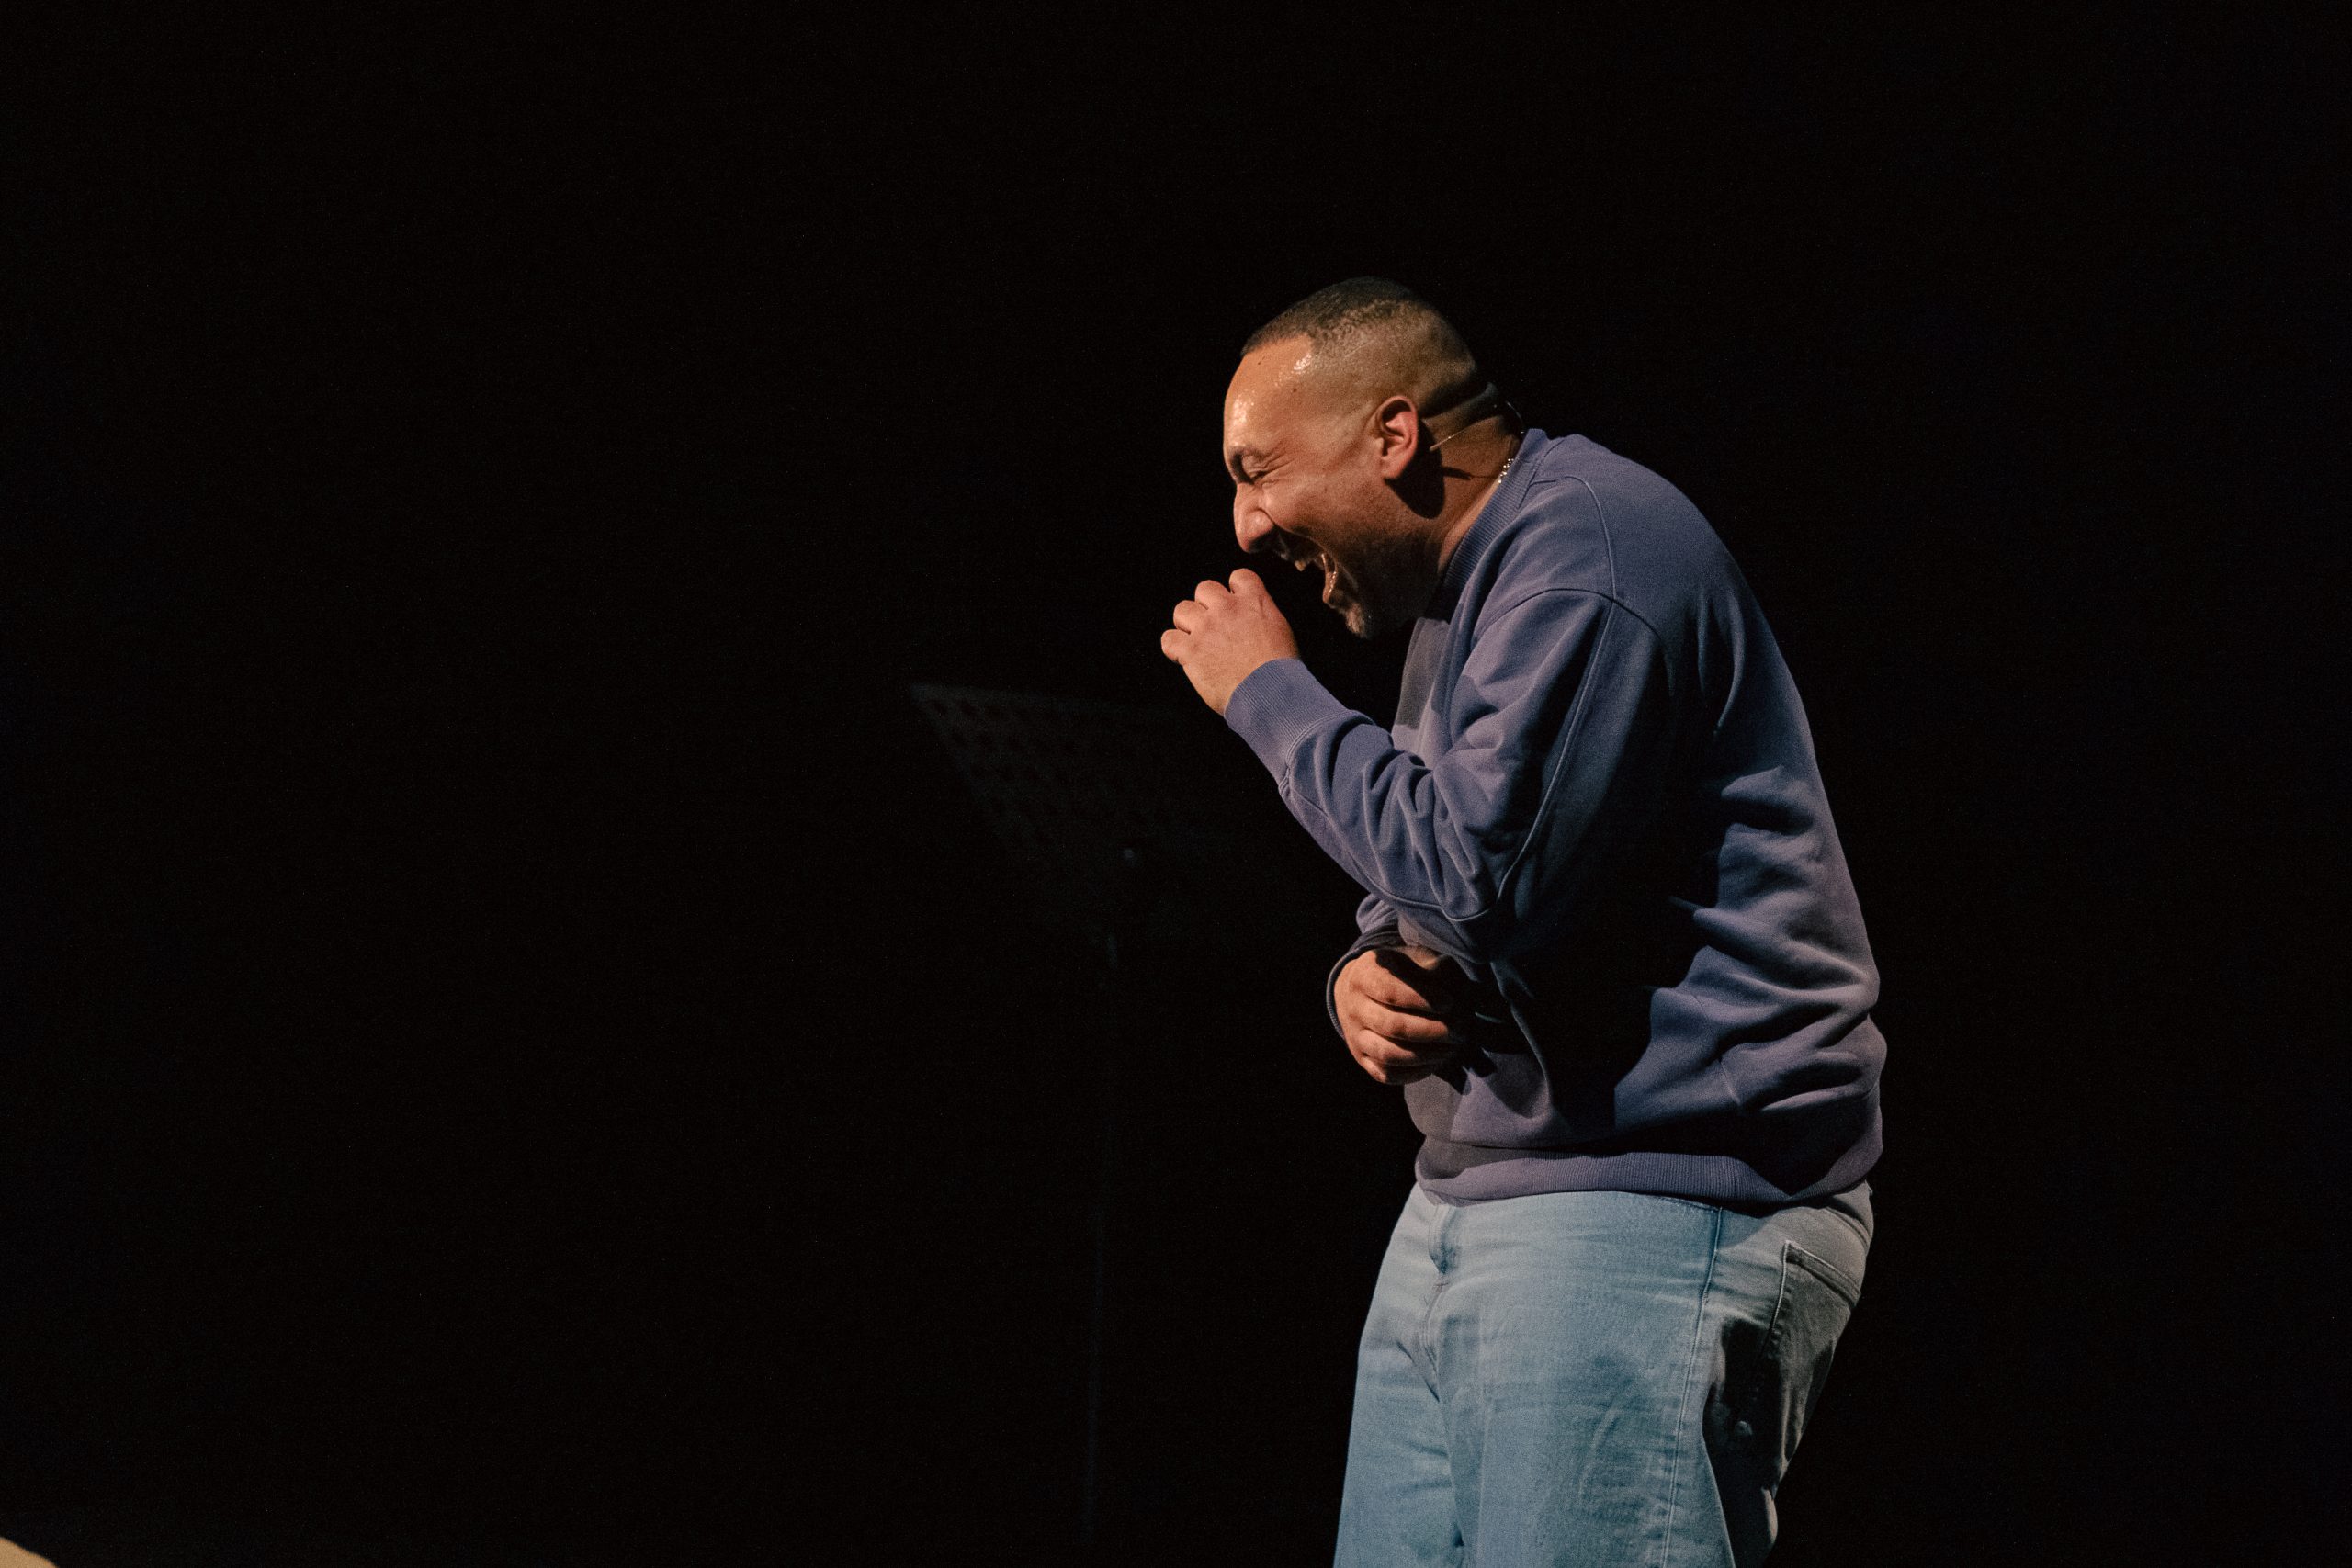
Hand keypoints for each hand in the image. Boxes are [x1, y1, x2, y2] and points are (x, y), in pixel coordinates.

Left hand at [1160, 569, 1298, 714]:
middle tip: (1213, 628)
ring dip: (1187, 624)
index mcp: (1254, 601)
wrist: (1271, 694)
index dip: (1233, 590)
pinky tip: (1184, 658)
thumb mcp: (1280, 632)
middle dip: (1207, 606)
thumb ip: (1262, 617)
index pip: (1238, 576)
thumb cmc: (1281, 671)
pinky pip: (1168, 639)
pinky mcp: (1191, 650)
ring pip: (1182, 610)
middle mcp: (1228, 609)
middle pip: (1205, 589)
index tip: (1234, 607)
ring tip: (1197, 642)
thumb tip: (1250, 620)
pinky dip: (1174, 648)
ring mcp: (1207, 628)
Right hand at [1334, 944, 1470, 1085]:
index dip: (1422, 999)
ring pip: (1388, 1054)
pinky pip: (1387, 1074)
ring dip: (1426, 1054)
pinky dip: (1415, 1071)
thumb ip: (1436, 971)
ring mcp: (1354, 1036)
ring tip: (1452, 1048)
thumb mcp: (1416, 959)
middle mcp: (1353, 1006)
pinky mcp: (1362, 1059)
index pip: (1390, 991)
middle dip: (1431, 1030)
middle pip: (1391, 1025)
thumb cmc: (1401, 972)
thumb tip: (1455, 1000)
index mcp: (1364, 974)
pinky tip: (1437, 1060)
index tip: (1450, 1003)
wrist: (1365, 990)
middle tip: (1459, 1030)